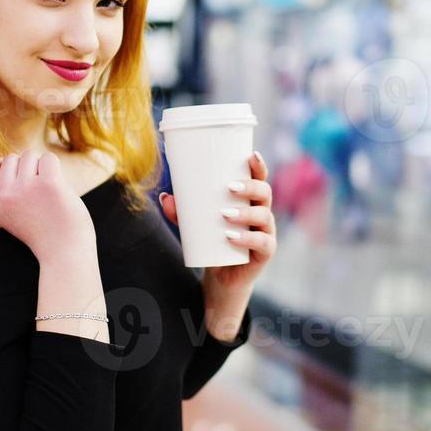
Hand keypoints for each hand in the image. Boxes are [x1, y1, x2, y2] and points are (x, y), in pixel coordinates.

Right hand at [0, 150, 94, 258]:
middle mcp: (5, 193)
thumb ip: (1, 192)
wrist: (64, 253)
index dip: (5, 167)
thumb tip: (1, 160)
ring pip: (30, 156)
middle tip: (37, 192)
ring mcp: (26, 186)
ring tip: (48, 192)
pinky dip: (56, 167)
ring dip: (41, 168)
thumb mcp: (8, 215)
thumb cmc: (41, 232)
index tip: (18, 181)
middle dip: (25, 168)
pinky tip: (58, 186)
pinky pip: (49, 158)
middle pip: (11, 158)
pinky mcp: (49, 182)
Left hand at [159, 151, 275, 307]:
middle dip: (250, 186)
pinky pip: (263, 243)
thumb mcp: (195, 225)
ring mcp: (266, 232)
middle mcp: (261, 212)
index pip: (260, 178)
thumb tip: (165, 197)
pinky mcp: (264, 253)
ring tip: (225, 214)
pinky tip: (232, 236)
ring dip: (245, 212)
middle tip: (229, 187)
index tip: (251, 155)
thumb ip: (180, 213)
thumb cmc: (213, 241)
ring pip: (264, 215)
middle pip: (265, 192)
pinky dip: (248, 239)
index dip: (259, 166)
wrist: (222, 275)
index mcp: (250, 199)